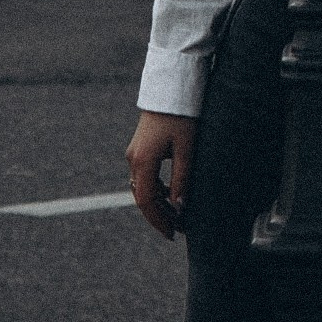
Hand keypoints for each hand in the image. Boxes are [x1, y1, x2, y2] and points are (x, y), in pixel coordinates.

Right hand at [128, 105, 194, 240]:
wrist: (171, 89)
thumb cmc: (181, 117)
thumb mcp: (186, 149)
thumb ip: (182, 179)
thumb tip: (179, 206)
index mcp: (143, 161)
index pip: (146, 201)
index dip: (158, 220)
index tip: (172, 233)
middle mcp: (134, 159)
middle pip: (141, 196)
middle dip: (158, 215)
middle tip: (176, 230)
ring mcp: (135, 153)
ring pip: (142, 187)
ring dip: (157, 203)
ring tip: (176, 215)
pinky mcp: (141, 148)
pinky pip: (144, 176)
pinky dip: (156, 189)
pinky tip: (170, 195)